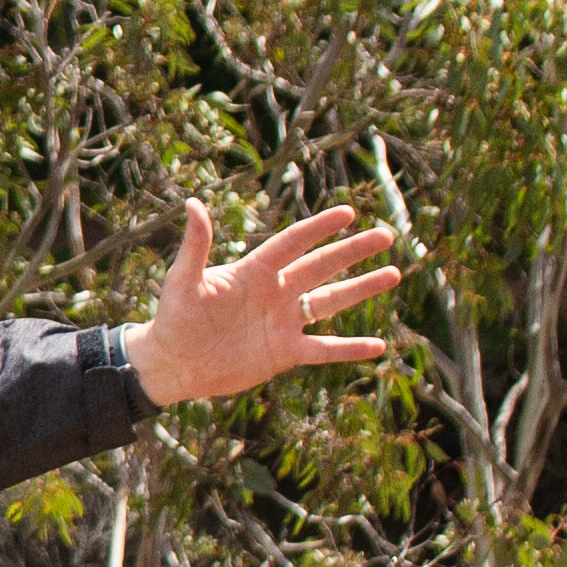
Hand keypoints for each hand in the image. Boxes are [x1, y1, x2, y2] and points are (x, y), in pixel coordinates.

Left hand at [126, 201, 406, 406]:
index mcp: (254, 271)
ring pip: (331, 301)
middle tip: (386, 235)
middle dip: (354, 251)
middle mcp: (275, 292)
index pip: (292, 243)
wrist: (172, 363)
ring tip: (393, 274)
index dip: (319, 228)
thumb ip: (195, 245)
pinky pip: (324, 349)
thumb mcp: (183, 281)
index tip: (348, 213)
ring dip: (362, 288)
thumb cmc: (173, 318)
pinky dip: (350, 349)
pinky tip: (378, 347)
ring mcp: (283, 322)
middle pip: (322, 266)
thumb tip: (192, 203)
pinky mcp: (284, 353)